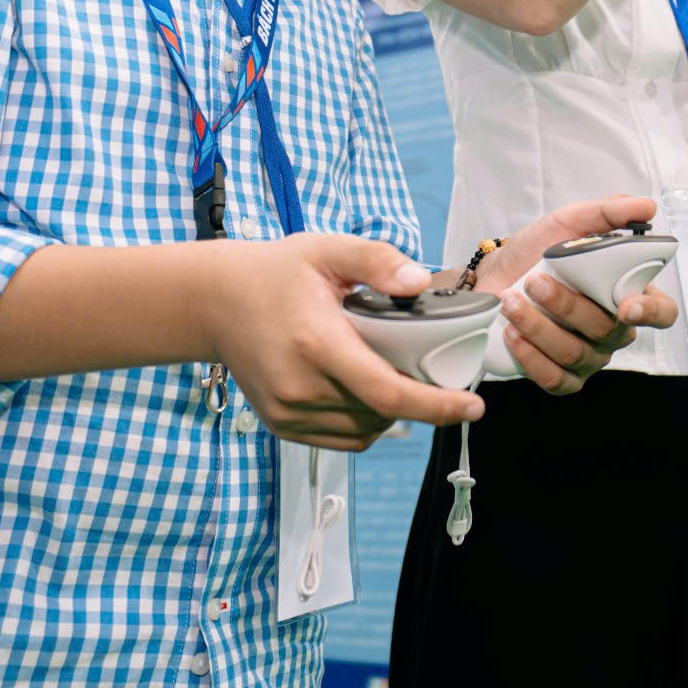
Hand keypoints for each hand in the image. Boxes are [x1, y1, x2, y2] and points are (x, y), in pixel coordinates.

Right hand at [201, 235, 484, 449]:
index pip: (387, 393)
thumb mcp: (328, 249)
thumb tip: (421, 283)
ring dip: (393, 414)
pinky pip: (342, 438)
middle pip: (382, 413)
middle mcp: (300, 387)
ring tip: (401, 378)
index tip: (474, 406)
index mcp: (317, 343)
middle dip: (421, 401)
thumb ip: (377, 260)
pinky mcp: (281, 425)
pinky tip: (370, 392)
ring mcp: (288, 412)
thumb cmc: (277, 272)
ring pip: (364, 431)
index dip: (436, 406)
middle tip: (440, 374)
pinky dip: (367, 423)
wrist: (214, 302)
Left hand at [474, 195, 679, 394]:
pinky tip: (512, 332)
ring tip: (511, 301)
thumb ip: (608, 212)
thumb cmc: (536, 252)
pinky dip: (531, 355)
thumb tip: (646, 206)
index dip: (651, 312)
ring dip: (539, 326)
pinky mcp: (562, 378)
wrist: (493, 277)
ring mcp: (590, 358)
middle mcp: (614, 330)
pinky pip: (554, 378)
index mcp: (628, 294)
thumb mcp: (569, 223)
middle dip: (568, 306)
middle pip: (607, 330)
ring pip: (575, 353)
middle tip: (535, 282)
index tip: (627, 305)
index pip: (662, 312)